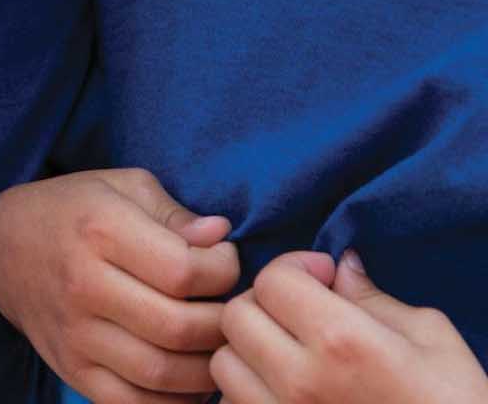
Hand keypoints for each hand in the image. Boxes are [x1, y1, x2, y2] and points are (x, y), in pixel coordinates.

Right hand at [0, 168, 237, 402]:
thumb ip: (173, 212)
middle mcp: (83, 284)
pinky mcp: (71, 369)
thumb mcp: (122, 187)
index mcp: (100, 229)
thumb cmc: (77, 208)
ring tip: (215, 345)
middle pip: (178, 327)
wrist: (6, 243)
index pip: (183, 270)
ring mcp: (74, 333)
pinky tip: (188, 379)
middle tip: (231, 311)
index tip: (224, 261)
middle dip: (223, 325)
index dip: (223, 270)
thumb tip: (220, 236)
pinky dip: (173, 402)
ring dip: (206, 369)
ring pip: (161, 374)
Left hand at [214, 248, 487, 403]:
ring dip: (248, 351)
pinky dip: (250, 393)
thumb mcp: (433, 342)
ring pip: (225, 365)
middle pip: (236, 316)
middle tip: (299, 311)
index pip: (272, 280)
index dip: (294, 268)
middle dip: (263, 303)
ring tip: (287, 353)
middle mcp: (301, 383)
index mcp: (340, 342)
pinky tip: (285, 390)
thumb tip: (340, 267)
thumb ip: (374, 298)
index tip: (321, 276)